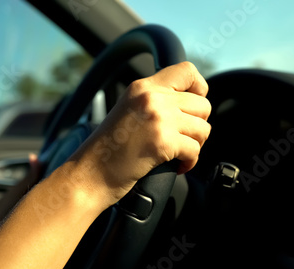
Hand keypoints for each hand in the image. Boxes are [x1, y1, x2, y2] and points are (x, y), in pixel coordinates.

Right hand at [68, 61, 210, 205]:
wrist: (90, 174)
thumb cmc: (108, 149)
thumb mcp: (128, 110)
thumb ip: (155, 101)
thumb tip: (191, 104)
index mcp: (142, 87)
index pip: (187, 71)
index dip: (199, 88)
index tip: (192, 107)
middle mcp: (152, 97)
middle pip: (202, 104)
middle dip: (197, 125)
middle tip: (182, 138)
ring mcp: (158, 118)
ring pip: (203, 128)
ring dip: (195, 145)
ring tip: (177, 153)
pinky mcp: (163, 142)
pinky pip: (195, 150)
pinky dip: (189, 162)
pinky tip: (176, 166)